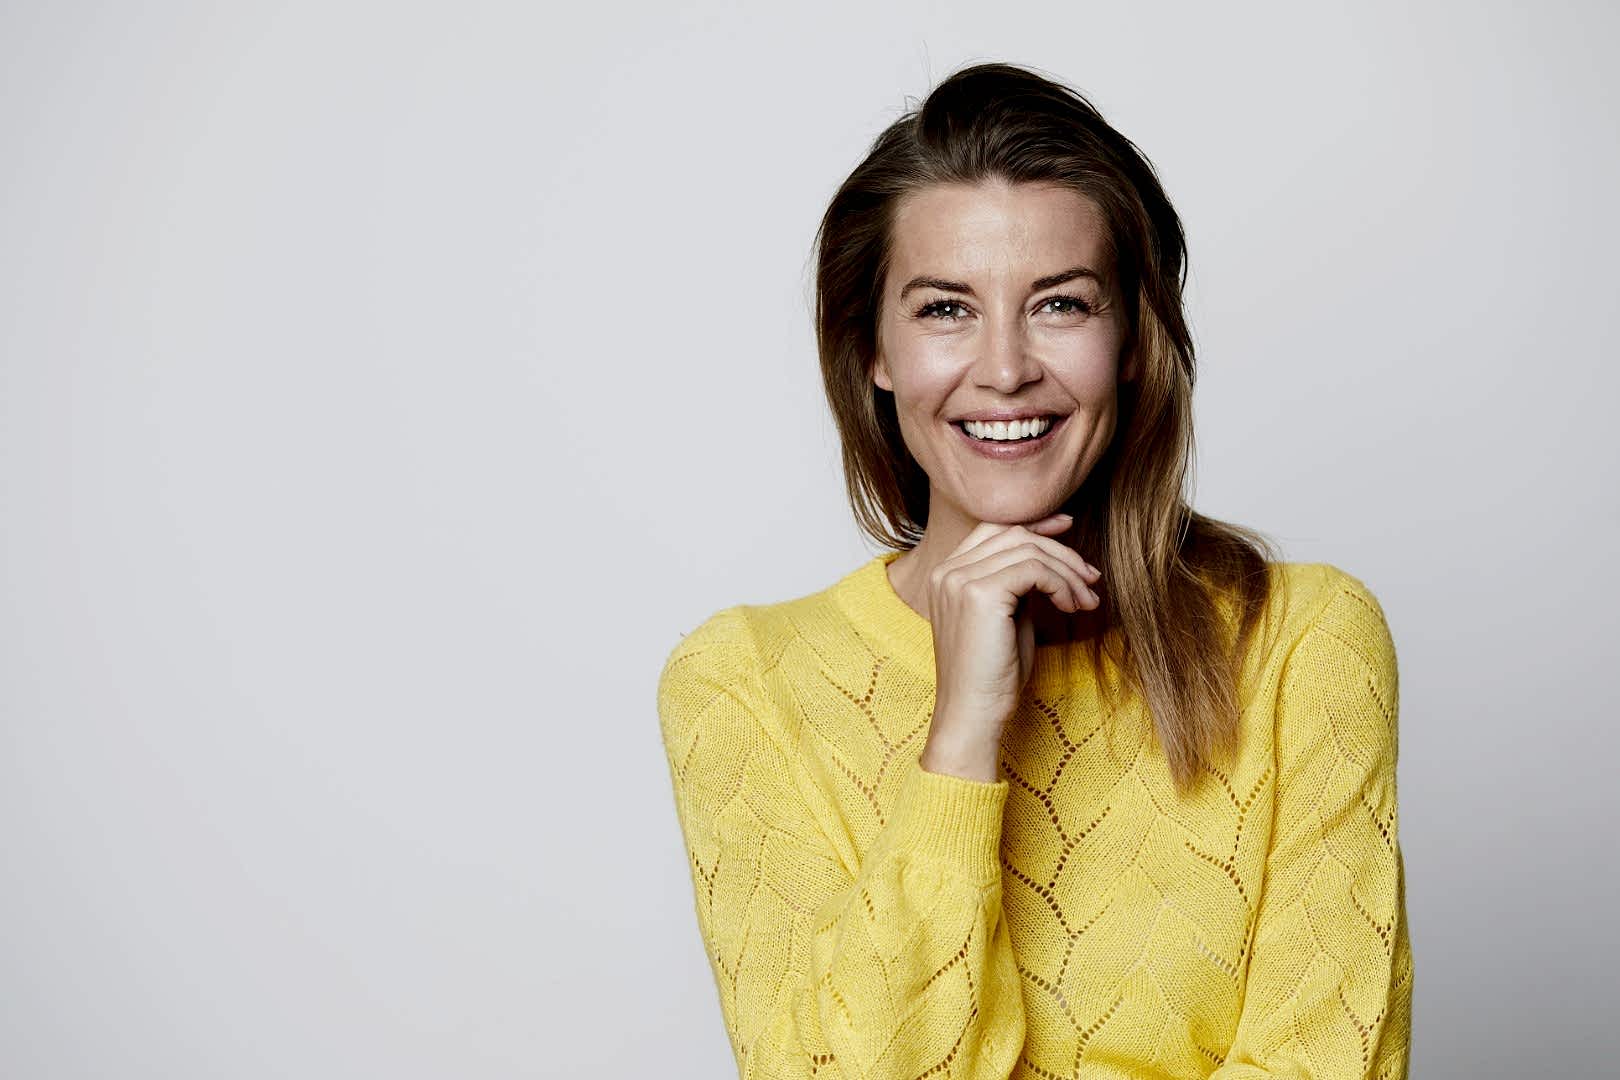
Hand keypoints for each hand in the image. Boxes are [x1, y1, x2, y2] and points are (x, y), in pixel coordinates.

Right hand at [919, 514, 1101, 781]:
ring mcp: (959, 580)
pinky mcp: (979, 594)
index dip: (1034, 524)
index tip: (1067, 527)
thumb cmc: (993, 675)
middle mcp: (948, 570)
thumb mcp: (1008, 618)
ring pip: (1029, 550)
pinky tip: (1072, 608)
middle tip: (1090, 579)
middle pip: (1015, 534)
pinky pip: (1034, 569)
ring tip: (1086, 602)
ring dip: (1068, 573)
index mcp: (947, 574)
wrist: (973, 715)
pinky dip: (1061, 584)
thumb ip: (1019, 584)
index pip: (994, 529)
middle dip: (1060, 552)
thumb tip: (1052, 558)